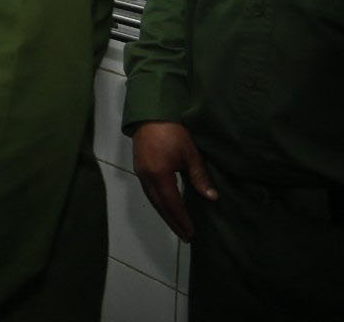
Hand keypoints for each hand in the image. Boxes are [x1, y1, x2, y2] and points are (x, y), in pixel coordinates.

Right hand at [132, 121, 216, 240]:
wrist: (150, 114)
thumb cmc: (173, 132)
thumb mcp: (190, 153)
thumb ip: (199, 176)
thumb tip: (211, 198)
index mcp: (159, 175)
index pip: (172, 203)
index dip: (182, 219)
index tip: (191, 233)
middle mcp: (146, 178)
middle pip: (160, 205)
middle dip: (173, 221)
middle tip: (185, 236)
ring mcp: (141, 173)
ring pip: (153, 200)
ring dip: (166, 214)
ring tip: (177, 226)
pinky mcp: (140, 168)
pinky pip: (150, 192)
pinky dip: (160, 203)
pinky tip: (168, 206)